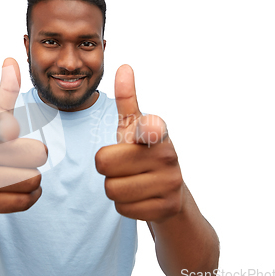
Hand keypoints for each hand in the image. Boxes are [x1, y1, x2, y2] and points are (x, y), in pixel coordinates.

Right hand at [0, 58, 47, 213]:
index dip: (7, 128)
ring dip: (34, 177)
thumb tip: (11, 60)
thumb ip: (5, 91)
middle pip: (36, 154)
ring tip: (19, 172)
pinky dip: (32, 196)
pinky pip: (25, 202)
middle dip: (36, 155)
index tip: (11, 132)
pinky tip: (22, 189)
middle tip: (22, 155)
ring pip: (34, 180)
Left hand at [95, 65, 183, 222]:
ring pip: (111, 189)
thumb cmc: (144, 154)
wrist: (171, 194)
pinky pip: (121, 208)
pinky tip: (139, 197)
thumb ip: (127, 100)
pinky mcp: (165, 208)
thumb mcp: (134, 128)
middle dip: (106, 167)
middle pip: (103, 163)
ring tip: (131, 181)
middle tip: (123, 165)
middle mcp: (167, 155)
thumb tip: (124, 67)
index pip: (151, 128)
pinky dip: (124, 205)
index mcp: (157, 132)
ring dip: (114, 187)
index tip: (148, 129)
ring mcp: (169, 183)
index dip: (147, 130)